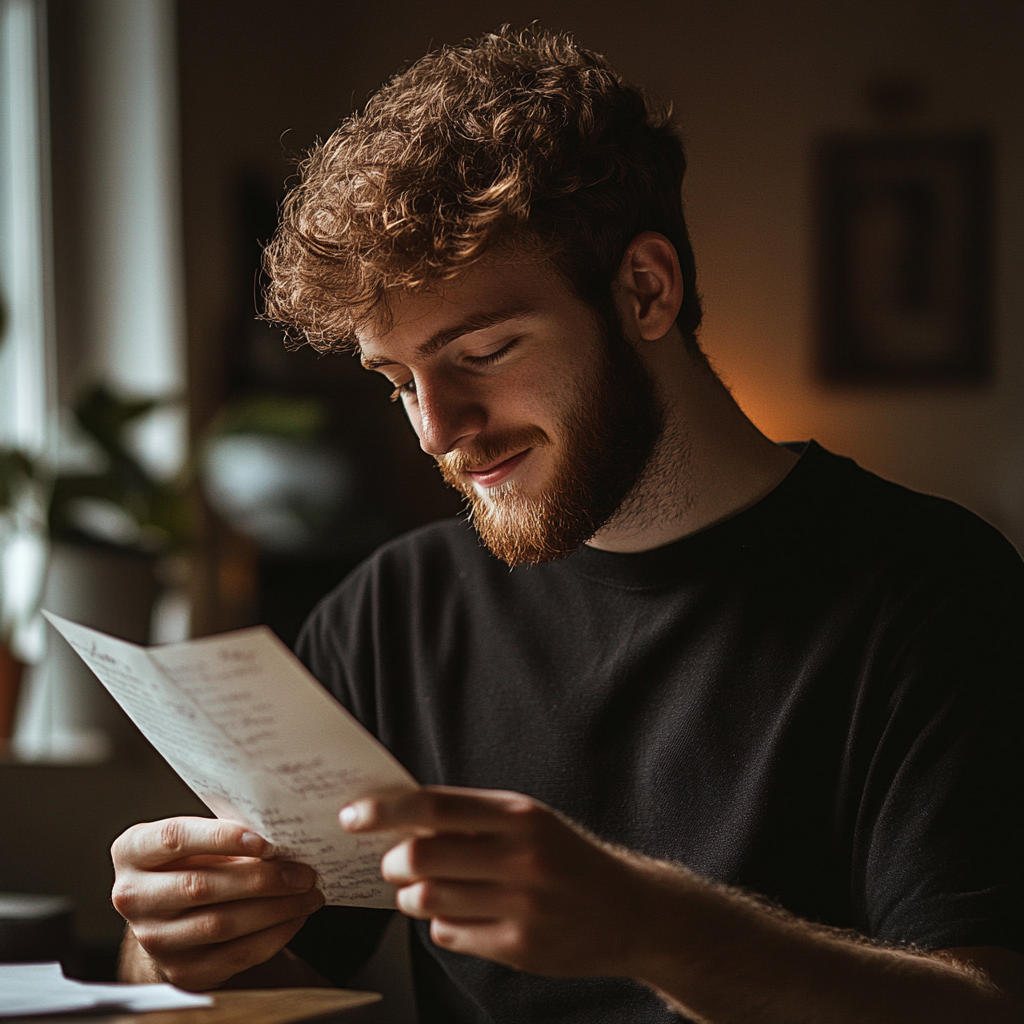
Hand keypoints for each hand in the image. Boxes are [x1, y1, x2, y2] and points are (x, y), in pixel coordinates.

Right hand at [111, 816, 324, 989]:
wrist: (171, 914)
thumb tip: (280, 831)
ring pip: (221, 924)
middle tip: (303, 872)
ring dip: (275, 908)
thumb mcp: (196, 837)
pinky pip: (234, 955)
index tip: (265, 841)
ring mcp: (154, 939)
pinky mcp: (180, 969)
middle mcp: (134, 896)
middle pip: (202, 886)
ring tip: (308, 893)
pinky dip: (272, 936)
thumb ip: (226, 831)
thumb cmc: (192, 860)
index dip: (221, 838)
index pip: (175, 838)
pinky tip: (295, 917)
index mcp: (133, 851)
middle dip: (261, 879)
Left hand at [340, 786, 665, 976]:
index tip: (352, 815)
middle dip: (393, 861)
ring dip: (412, 895)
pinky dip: (442, 923)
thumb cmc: (566, 857)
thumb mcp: (530, 820)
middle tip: (394, 862)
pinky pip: (448, 934)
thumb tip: (400, 817)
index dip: (385, 810)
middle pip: (421, 857)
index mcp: (519, 815)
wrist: (629, 911)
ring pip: (426, 901)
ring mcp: (520, 906)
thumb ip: (472, 817)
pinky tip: (463, 914)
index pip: (435, 806)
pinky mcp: (518, 948)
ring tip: (428, 888)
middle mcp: (521, 857)